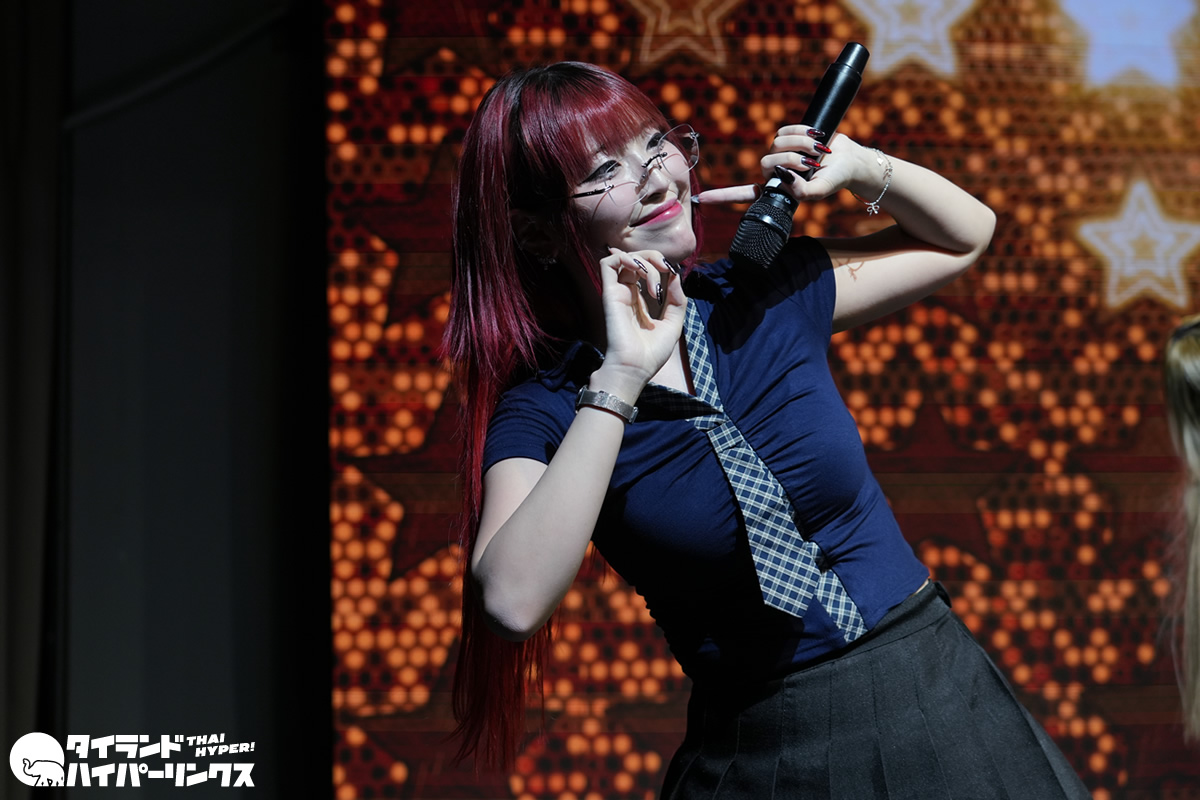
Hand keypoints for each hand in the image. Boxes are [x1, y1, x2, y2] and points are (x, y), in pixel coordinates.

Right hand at [592, 248, 685, 394]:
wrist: (634, 368)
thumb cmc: (651, 353)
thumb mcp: (673, 323)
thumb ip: (677, 299)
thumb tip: (675, 274)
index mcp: (640, 301)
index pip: (648, 270)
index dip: (663, 265)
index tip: (674, 275)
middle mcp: (627, 293)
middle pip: (638, 259)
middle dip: (655, 259)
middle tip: (667, 271)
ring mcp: (617, 292)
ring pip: (626, 257)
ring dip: (644, 261)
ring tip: (653, 282)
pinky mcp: (609, 293)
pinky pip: (609, 263)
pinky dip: (626, 259)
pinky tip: (641, 272)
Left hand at [693, 126, 879, 205]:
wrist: (849, 160)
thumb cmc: (835, 180)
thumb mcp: (820, 192)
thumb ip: (802, 192)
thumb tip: (782, 177)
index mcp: (777, 189)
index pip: (746, 194)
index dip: (723, 196)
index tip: (701, 200)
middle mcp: (775, 171)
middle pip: (766, 162)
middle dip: (791, 159)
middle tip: (811, 162)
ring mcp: (780, 152)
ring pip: (776, 143)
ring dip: (800, 144)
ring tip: (818, 149)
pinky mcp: (788, 136)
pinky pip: (784, 129)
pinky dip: (801, 131)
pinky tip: (816, 135)